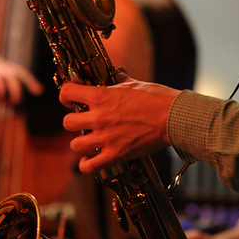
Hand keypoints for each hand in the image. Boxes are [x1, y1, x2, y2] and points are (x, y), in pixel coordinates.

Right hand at [0, 25, 42, 102]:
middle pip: (13, 75)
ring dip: (3, 91)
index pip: (19, 71)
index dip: (30, 81)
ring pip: (0, 80)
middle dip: (17, 88)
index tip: (39, 91)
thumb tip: (3, 82)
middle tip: (15, 100)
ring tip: (0, 98)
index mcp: (0, 63)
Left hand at [59, 71, 179, 172]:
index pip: (67, 92)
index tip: (71, 99)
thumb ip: (119, 79)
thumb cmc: (157, 98)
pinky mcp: (115, 154)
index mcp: (101, 96)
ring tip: (88, 140)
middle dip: (72, 121)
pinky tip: (90, 159)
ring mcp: (106, 137)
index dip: (66, 95)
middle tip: (82, 121)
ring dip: (79, 143)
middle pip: (67, 122)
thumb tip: (117, 73)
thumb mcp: (134, 83)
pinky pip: (89, 166)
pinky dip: (86, 164)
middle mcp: (99, 117)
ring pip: (75, 145)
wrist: (173, 118)